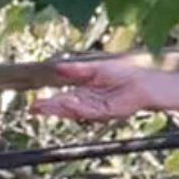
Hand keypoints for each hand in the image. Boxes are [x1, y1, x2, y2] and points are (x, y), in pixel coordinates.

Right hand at [31, 56, 158, 120]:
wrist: (144, 80)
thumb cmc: (124, 73)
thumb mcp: (94, 69)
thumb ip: (76, 69)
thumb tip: (57, 67)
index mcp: (85, 93)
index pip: (63, 99)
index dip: (49, 102)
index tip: (34, 104)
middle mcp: (90, 103)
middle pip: (67, 108)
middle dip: (51, 108)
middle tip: (34, 109)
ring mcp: (99, 109)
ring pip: (76, 111)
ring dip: (61, 108)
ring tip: (46, 106)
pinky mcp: (109, 111)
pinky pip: (91, 110)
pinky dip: (79, 106)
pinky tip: (68, 101)